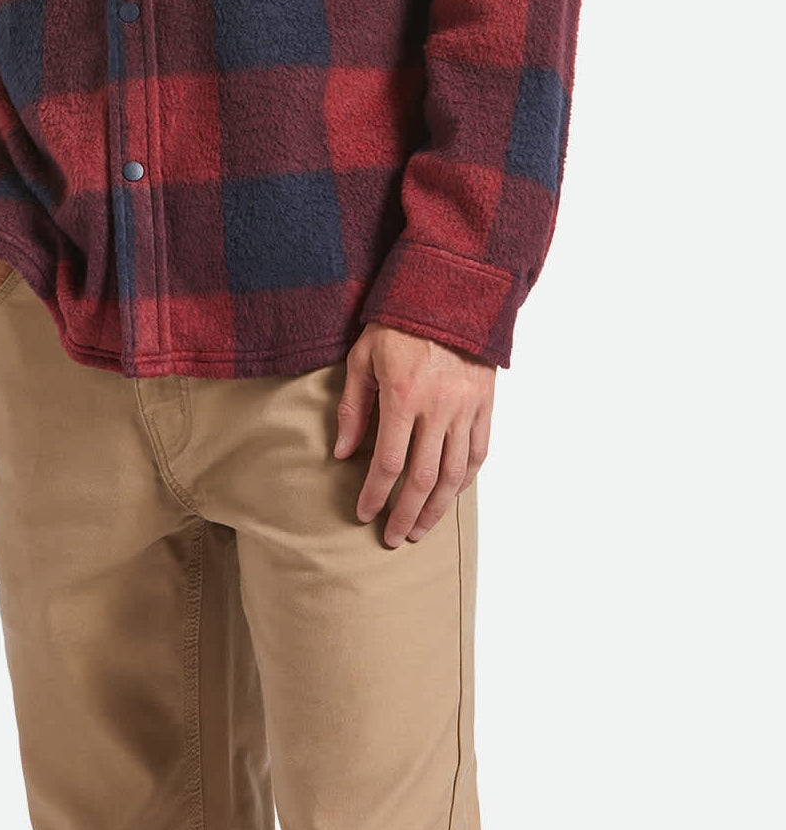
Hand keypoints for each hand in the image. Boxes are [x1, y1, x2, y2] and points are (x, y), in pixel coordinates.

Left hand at [334, 322, 494, 547]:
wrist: (451, 291)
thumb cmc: (398, 322)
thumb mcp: (362, 356)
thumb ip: (353, 406)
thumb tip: (343, 453)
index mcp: (403, 394)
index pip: (388, 462)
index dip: (375, 494)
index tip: (364, 514)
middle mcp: (438, 406)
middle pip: (423, 478)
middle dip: (405, 513)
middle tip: (392, 537)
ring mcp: (466, 407)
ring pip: (454, 473)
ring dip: (437, 508)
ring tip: (420, 529)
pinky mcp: (486, 403)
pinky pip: (479, 452)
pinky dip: (465, 480)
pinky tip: (451, 497)